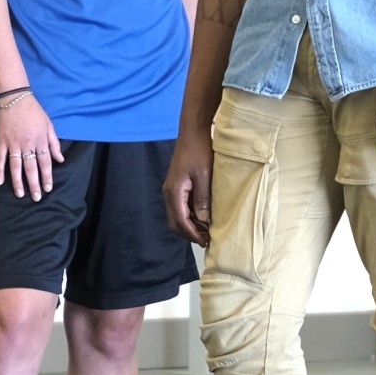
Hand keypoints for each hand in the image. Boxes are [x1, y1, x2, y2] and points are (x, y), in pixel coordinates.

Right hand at [0, 96, 62, 200]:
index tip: (47, 188)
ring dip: (18, 181)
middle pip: (31, 167)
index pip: (45, 162)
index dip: (46, 176)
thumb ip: (54, 143)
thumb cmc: (34, 111)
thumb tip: (60, 159)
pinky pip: (1, 158)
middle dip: (34, 183)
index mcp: (40, 140)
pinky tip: (0, 181)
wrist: (15, 98)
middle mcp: (28, 144)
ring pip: (16, 166)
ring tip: (20, 194)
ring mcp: (14, 143)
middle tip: (35, 197)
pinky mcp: (2, 141)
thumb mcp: (49, 125)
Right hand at [162, 129, 215, 246]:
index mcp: (174, 192)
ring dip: (189, 226)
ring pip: (176, 216)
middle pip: (175, 222)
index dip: (192, 234)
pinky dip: (189, 216)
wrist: (193, 131)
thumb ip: (202, 198)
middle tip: (207, 240)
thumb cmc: (200, 150)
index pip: (180, 221)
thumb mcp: (205, 175)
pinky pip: (180, 207)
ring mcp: (171, 189)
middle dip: (189, 233)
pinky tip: (202, 217)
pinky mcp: (176, 186)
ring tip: (206, 231)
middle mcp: (169, 193)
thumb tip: (204, 220)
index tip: (206, 242)